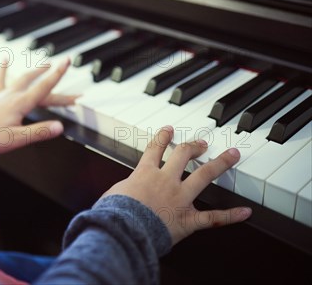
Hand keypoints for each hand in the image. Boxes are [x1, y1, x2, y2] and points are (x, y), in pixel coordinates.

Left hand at [0, 58, 78, 153]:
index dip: (57, 75)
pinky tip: (4, 59)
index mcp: (21, 103)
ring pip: (22, 79)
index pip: (44, 87)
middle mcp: (13, 95)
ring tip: (46, 64)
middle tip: (65, 67)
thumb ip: (39, 131)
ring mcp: (4, 95)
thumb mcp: (18, 138)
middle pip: (39, 86)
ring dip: (35, 71)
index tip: (67, 62)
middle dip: (53, 77)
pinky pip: (0, 80)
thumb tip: (59, 127)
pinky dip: (2, 70)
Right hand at [102, 126, 251, 244]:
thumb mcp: (113, 194)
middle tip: (202, 143)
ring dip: (219, 163)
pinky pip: (213, 217)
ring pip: (203, 176)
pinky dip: (231, 216)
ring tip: (231, 155)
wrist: (123, 228)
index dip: (163, 138)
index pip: (155, 149)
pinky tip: (246, 212)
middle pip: (183, 156)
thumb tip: (120, 193)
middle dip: (193, 146)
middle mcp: (165, 181)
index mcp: (145, 174)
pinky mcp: (188, 219)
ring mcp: (179, 198)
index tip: (169, 131)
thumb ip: (123, 189)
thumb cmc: (114, 213)